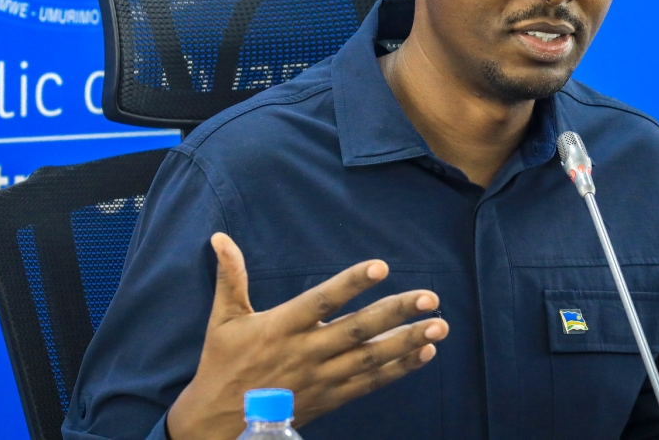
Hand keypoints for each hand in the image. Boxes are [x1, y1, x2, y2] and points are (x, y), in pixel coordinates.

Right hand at [166, 233, 449, 439]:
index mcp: (281, 327)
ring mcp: (322, 377)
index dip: (351, 283)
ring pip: (371, 357)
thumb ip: (230, 277)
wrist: (218, 425)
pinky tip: (425, 352)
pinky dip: (399, 369)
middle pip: (358, 330)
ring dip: (408, 341)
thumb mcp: (223, 320)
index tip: (380, 266)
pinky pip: (370, 382)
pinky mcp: (331, 397)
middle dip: (396, 313)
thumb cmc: (222, 366)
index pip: (322, 301)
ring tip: (439, 325)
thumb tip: (220, 237)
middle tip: (430, 297)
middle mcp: (306, 352)